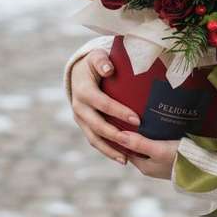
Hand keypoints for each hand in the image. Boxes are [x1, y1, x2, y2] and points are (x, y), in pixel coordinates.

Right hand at [69, 48, 179, 178]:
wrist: (78, 72)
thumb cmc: (95, 63)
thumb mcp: (96, 57)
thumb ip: (102, 61)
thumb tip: (109, 69)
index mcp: (83, 91)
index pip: (103, 104)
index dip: (119, 112)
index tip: (137, 119)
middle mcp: (79, 107)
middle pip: (97, 126)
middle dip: (115, 135)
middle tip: (134, 141)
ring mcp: (80, 119)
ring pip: (94, 138)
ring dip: (109, 150)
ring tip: (126, 160)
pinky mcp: (84, 126)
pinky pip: (94, 141)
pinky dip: (106, 150)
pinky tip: (121, 158)